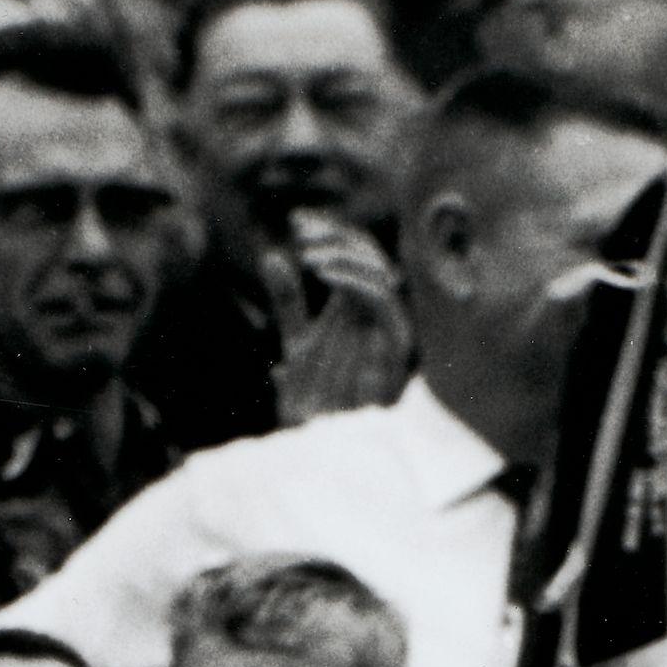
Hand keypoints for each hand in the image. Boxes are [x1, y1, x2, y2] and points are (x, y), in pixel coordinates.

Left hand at [264, 216, 411, 426]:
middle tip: (301, 229)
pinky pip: (383, 301)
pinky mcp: (396, 350)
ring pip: (379, 272)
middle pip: (368, 255)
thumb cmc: (316, 404)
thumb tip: (270, 255)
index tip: (295, 220)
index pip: (352, 253)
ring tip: (308, 258)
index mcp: (359, 309)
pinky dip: (355, 281)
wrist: (326, 446)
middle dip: (335, 235)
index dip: (327, 231)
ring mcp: (389, 332)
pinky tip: (322, 274)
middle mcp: (378, 315)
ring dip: (343, 256)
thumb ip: (290, 302)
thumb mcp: (298, 343)